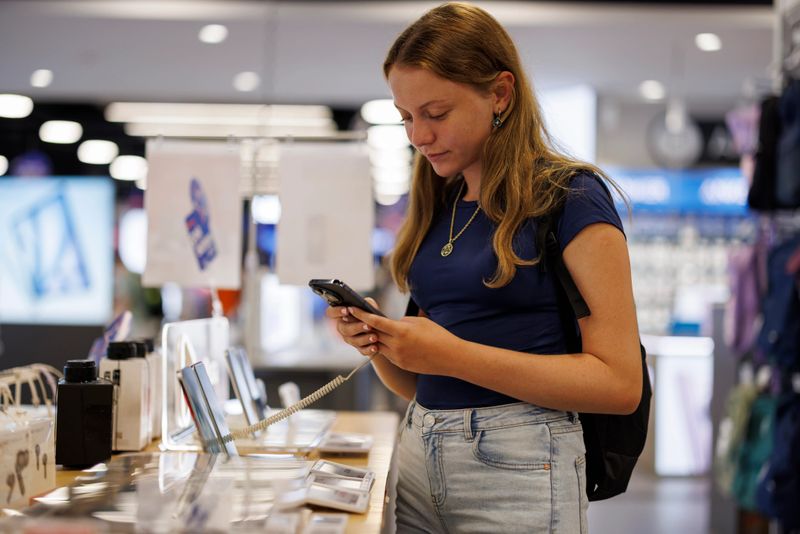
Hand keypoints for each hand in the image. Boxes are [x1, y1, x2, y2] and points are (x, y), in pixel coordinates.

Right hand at [325, 298, 382, 357]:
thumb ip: (364, 303)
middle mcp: (342, 327)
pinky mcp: (359, 348)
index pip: (331, 312)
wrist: (382, 328)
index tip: (346, 310)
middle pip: (344, 329)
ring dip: (364, 339)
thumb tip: (359, 306)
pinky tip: (375, 347)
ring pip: (353, 340)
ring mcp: (350, 339)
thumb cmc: (372, 312)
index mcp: (341, 314)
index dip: (336, 311)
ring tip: (375, 336)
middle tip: (368, 326)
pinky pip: (362, 351)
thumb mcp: (369, 305)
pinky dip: (369, 349)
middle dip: (356, 327)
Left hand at [347, 306, 461, 374]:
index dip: (362, 315)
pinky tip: (386, 341)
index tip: (352, 309)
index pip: (375, 322)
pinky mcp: (401, 364)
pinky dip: (385, 347)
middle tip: (356, 318)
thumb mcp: (419, 322)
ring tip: (370, 330)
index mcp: (401, 331)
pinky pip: (388, 354)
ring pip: (378, 346)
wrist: (450, 357)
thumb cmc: (438, 335)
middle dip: (365, 326)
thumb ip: (402, 322)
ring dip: (374, 338)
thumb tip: (391, 324)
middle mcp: (396, 345)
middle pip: (373, 334)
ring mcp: (398, 357)